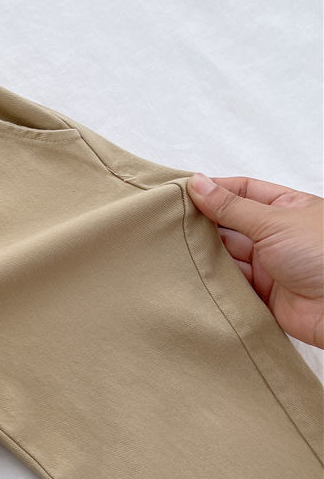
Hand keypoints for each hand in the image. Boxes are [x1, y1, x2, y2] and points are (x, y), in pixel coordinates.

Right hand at [186, 173, 323, 348]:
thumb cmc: (322, 256)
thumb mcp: (274, 221)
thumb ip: (231, 206)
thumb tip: (198, 184)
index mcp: (286, 207)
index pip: (242, 191)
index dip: (213, 190)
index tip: (181, 192)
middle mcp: (275, 234)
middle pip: (229, 223)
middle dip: (203, 223)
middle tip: (170, 221)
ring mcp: (267, 264)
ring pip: (225, 254)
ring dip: (205, 252)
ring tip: (175, 248)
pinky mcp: (259, 293)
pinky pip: (228, 283)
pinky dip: (212, 280)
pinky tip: (191, 274)